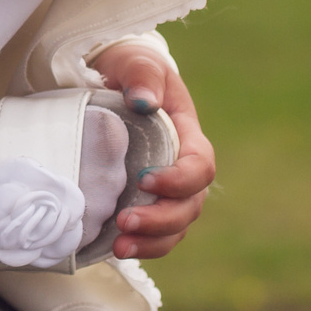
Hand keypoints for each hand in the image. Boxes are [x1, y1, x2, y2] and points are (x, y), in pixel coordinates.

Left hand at [92, 42, 215, 260]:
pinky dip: (142, 246)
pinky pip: (157, 234)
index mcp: (187, 135)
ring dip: (152, 242)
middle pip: (191, 205)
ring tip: (120, 247)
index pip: (200, 166)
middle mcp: (182, 168)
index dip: (179, 180)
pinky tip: (115, 249)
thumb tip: (144, 101)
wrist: (110, 80)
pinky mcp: (146, 202)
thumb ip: (143, 74)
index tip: (144, 179)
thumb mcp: (136, 61)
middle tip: (125, 220)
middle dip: (162, 220)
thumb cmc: (128, 68)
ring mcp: (167, 189)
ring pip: (176, 227)